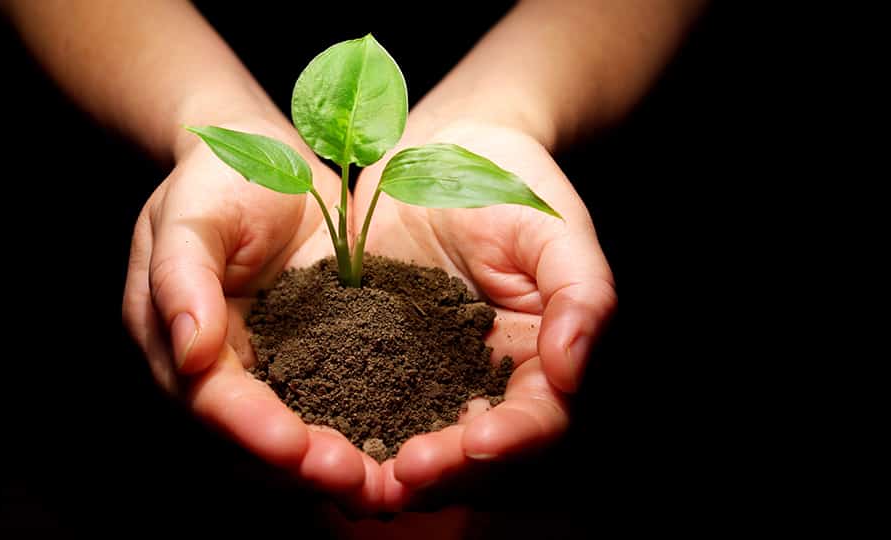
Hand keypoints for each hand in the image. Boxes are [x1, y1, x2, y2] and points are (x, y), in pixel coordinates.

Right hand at [122, 118, 384, 513]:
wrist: (262, 161)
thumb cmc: (216, 180)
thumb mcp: (190, 215)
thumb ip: (182, 277)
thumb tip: (189, 350)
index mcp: (173, 342)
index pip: (211, 401)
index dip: (253, 430)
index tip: (298, 449)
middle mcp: (216, 371)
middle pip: (251, 440)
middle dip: (302, 467)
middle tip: (358, 483)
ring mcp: (265, 369)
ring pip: (293, 436)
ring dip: (333, 465)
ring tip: (384, 485)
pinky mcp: (311, 360)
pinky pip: (332, 406)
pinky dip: (361, 432)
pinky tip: (402, 449)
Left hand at [352, 120, 616, 509]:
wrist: (438, 155)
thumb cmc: (510, 184)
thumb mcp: (554, 227)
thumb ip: (580, 292)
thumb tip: (572, 367)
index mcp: (535, 362)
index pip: (533, 420)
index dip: (509, 438)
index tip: (476, 440)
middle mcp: (477, 382)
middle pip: (467, 451)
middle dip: (440, 469)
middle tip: (404, 472)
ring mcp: (420, 376)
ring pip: (408, 439)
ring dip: (384, 465)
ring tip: (354, 469)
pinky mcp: (365, 358)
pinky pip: (352, 401)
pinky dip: (335, 424)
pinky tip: (310, 431)